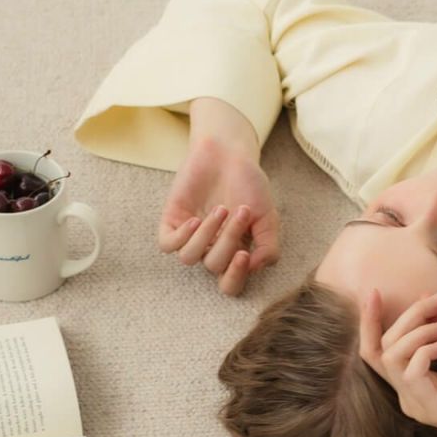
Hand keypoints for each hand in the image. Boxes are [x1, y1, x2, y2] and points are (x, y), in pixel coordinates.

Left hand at [158, 135, 281, 294]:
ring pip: (190, 257)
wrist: (228, 153)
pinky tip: (196, 219)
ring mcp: (190, 236)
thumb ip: (267, 246)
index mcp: (234, 253)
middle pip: (214, 266)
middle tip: (242, 211)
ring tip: (222, 209)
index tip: (243, 255)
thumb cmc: (249, 184)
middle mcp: (211, 248)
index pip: (230, 284)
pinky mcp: (172, 221)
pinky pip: (168, 244)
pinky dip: (182, 236)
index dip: (235, 277)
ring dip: (207, 235)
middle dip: (228, 240)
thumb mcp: (267, 217)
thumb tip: (253, 268)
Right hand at [358, 286, 436, 436]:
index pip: (376, 352)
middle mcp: (409, 396)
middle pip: (384, 348)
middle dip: (408, 315)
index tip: (375, 292)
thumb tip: (427, 297)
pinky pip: (412, 374)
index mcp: (412, 383)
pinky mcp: (435, 410)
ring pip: (393, 357)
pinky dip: (424, 350)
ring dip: (419, 331)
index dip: (369, 323)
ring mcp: (419, 405)